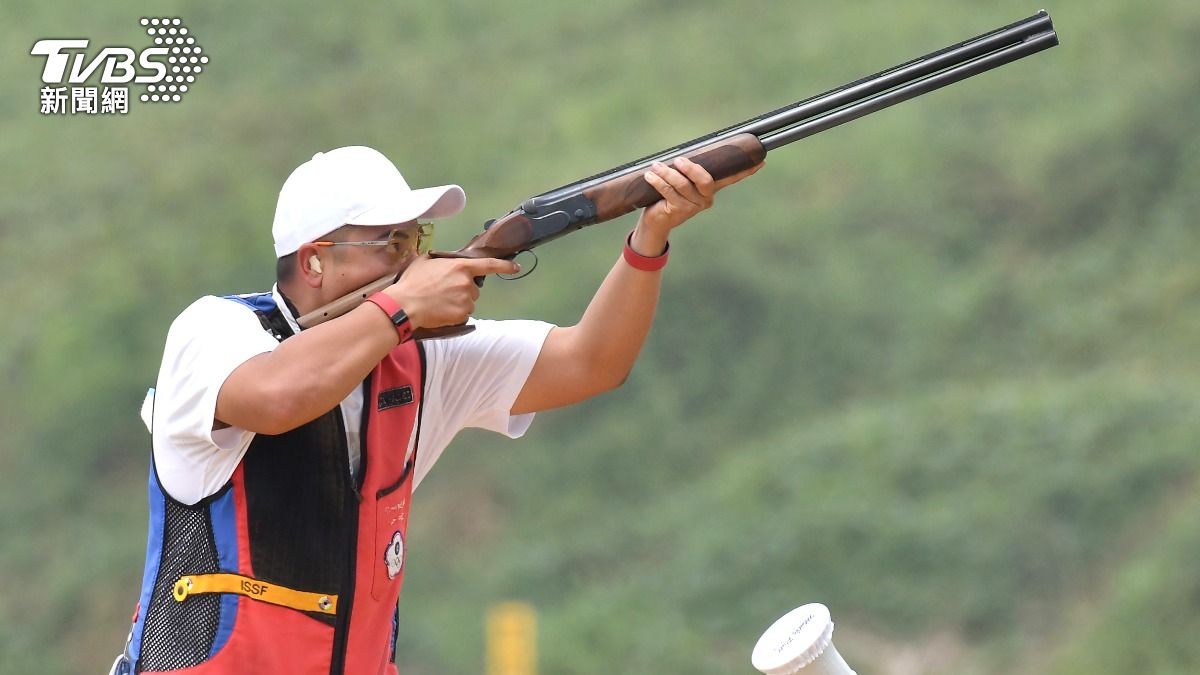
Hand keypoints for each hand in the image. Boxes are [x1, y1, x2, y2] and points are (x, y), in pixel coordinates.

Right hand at [383, 255, 517, 328]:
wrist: (405, 305)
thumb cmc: (413, 281)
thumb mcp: (425, 262)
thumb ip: (441, 261)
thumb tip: (444, 263)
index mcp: (461, 267)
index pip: (489, 265)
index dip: (504, 266)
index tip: (516, 267)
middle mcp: (467, 283)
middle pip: (473, 287)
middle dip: (462, 289)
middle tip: (444, 291)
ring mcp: (466, 301)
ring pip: (468, 302)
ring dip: (459, 302)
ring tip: (440, 302)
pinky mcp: (462, 315)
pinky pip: (463, 314)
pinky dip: (455, 314)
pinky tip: (441, 311)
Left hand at [632, 156, 763, 253]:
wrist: (656, 222)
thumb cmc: (668, 197)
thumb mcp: (681, 182)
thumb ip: (687, 170)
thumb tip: (685, 152)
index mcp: (710, 189)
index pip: (731, 178)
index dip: (746, 170)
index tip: (761, 161)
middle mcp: (705, 199)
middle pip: (706, 180)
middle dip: (692, 168)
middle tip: (679, 160)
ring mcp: (693, 207)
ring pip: (682, 184)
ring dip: (666, 173)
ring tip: (656, 166)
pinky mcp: (678, 211)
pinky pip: (668, 192)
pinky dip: (658, 181)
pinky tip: (650, 175)